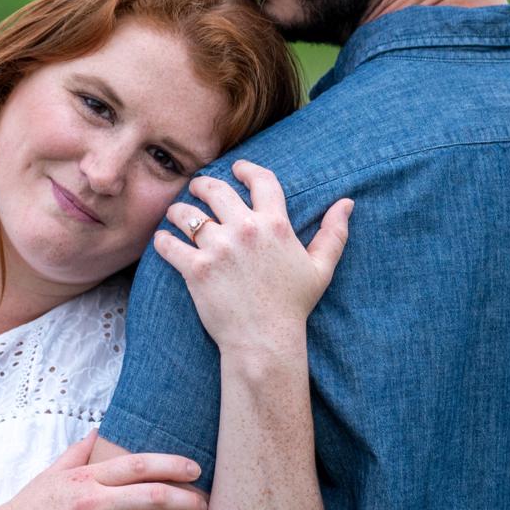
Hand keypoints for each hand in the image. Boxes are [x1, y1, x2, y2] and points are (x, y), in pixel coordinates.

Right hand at [0, 431, 207, 509]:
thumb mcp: (50, 474)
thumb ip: (78, 451)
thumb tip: (100, 430)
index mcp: (86, 478)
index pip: (139, 465)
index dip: (173, 465)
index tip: (196, 469)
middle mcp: (92, 504)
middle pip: (153, 497)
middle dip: (186, 500)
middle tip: (206, 505)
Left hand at [155, 159, 352, 356]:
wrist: (265, 340)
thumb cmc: (293, 305)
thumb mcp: (320, 268)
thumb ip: (333, 233)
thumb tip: (347, 203)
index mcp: (275, 225)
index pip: (261, 181)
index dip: (246, 169)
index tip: (236, 168)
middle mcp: (246, 230)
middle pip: (215, 189)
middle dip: (201, 185)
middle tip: (195, 188)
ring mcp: (219, 248)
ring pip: (186, 214)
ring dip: (177, 211)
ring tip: (175, 215)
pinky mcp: (195, 269)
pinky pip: (168, 243)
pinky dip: (161, 240)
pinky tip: (162, 239)